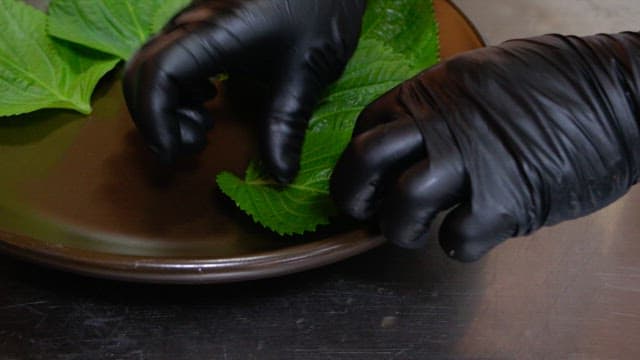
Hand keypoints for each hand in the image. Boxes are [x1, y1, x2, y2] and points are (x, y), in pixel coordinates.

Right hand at [123, 0, 365, 182]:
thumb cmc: (321, 10)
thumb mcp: (306, 72)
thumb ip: (286, 124)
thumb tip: (280, 176)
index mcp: (215, 33)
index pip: (158, 74)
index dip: (156, 120)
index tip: (174, 154)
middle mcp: (193, 22)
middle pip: (144, 71)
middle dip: (156, 119)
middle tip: (190, 149)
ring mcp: (195, 20)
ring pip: (153, 65)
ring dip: (166, 106)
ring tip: (203, 129)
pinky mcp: (203, 23)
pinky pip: (170, 57)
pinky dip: (177, 89)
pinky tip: (208, 102)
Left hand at [331, 33, 639, 260]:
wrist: (620, 94)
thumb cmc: (554, 84)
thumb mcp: (479, 78)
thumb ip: (438, 110)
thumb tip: (408, 143)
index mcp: (434, 92)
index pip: (368, 127)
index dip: (357, 162)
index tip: (363, 181)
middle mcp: (444, 124)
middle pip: (367, 160)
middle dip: (355, 196)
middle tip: (366, 214)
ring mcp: (473, 162)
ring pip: (404, 203)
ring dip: (402, 229)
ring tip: (418, 232)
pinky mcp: (506, 201)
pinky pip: (458, 238)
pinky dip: (456, 244)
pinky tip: (468, 234)